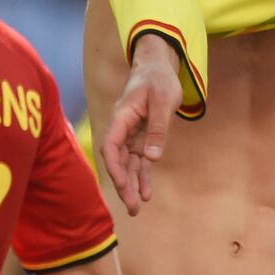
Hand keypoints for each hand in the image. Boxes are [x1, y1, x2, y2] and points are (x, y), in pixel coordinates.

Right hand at [101, 37, 181, 214]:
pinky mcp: (142, 136)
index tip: (122, 184)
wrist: (158, 66)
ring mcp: (131, 133)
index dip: (114, 167)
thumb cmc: (159, 79)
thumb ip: (157, 128)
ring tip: (136, 208)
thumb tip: (151, 157)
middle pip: (118, 160)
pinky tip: (146, 193)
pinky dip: (142, 175)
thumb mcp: (163, 100)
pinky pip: (140, 159)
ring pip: (128, 163)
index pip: (111, 146)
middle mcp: (123, 128)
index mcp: (122, 116)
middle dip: (123, 184)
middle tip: (132, 208)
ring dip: (132, 184)